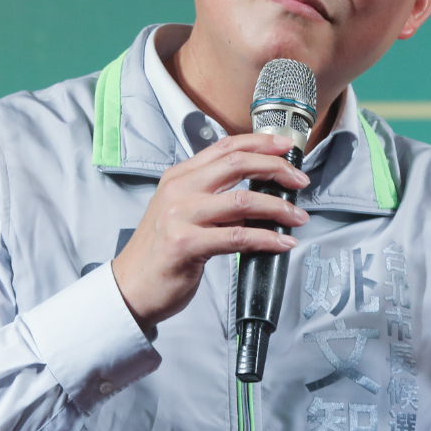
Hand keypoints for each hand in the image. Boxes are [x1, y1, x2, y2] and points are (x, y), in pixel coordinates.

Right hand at [111, 133, 308, 334]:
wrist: (130, 287)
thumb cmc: (160, 251)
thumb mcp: (182, 211)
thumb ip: (213, 197)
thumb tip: (259, 193)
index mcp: (179, 176)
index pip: (225, 146)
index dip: (260, 143)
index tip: (286, 147)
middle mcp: (179, 190)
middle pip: (237, 164)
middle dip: (276, 168)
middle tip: (299, 180)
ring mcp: (180, 216)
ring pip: (243, 200)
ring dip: (278, 208)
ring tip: (298, 216)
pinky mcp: (186, 244)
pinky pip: (238, 237)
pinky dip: (267, 239)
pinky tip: (282, 243)